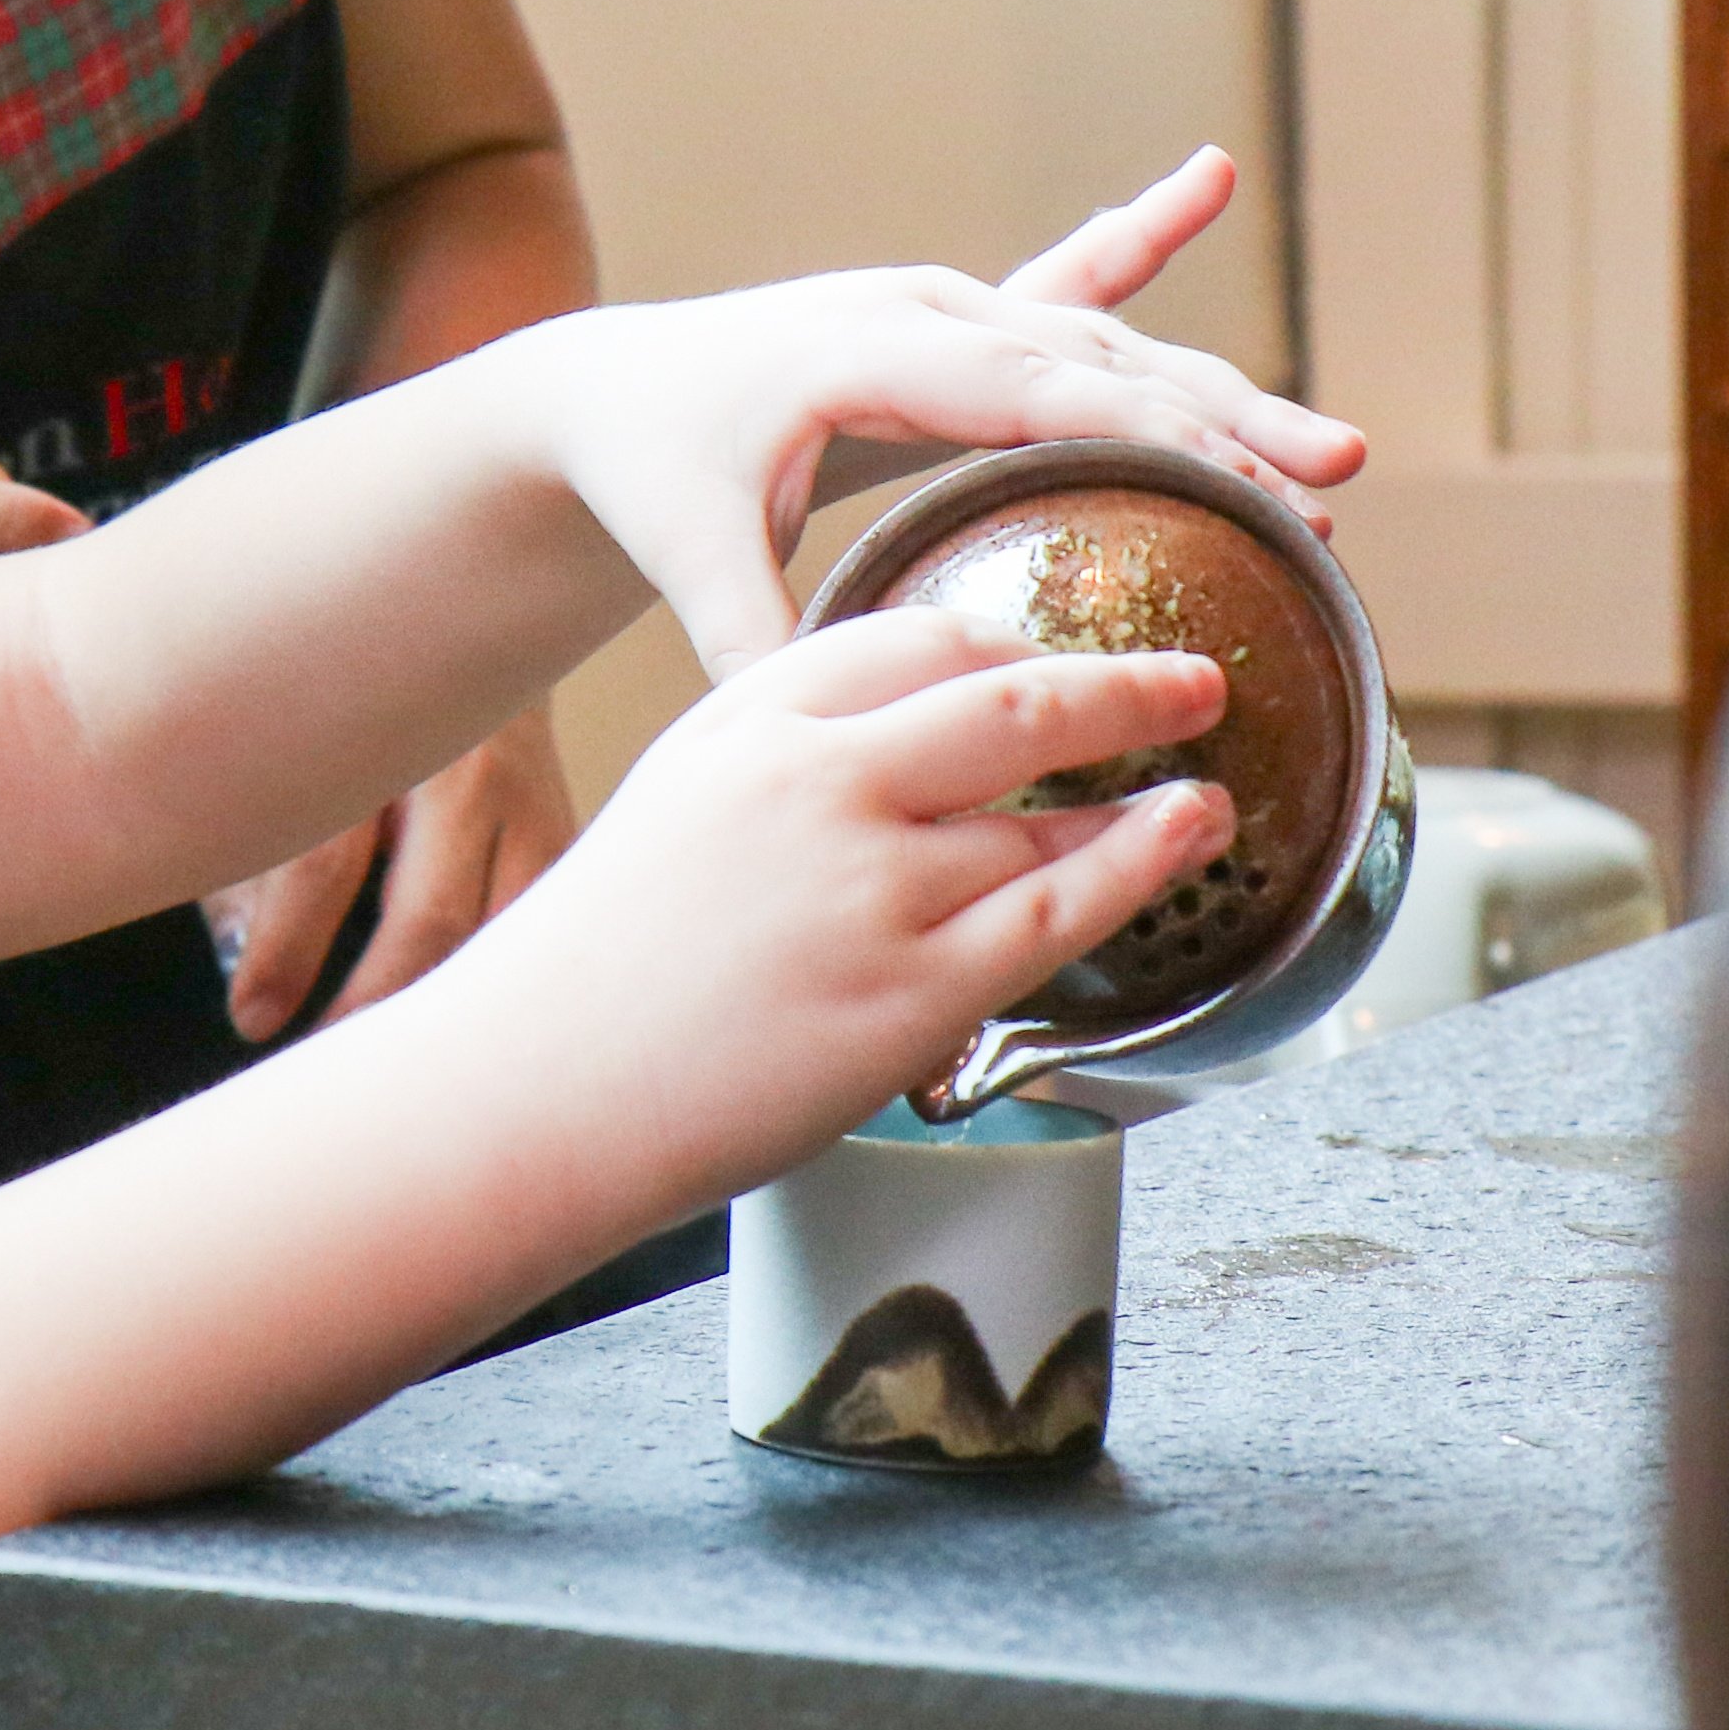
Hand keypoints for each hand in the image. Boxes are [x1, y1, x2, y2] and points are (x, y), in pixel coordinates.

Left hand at [206, 703, 575, 1042]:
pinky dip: (504, 985)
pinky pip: (543, 927)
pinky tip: (467, 1027)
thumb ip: (257, 851)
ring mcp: (531, 800)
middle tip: (326, 1064)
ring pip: (502, 936)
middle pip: (428, 916)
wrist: (469, 611)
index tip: (253, 1018)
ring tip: (397, 1066)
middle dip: (371, 1007)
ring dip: (449, 1011)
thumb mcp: (289, 743)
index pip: (322, 864)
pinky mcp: (569, 830)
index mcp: (373, 734)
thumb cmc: (351, 695)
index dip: (284, 954)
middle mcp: (462, 766)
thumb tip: (246, 972)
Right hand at [476, 606, 1238, 1203]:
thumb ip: (788, 753)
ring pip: (1045, 816)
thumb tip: (910, 746)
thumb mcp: (680, 797)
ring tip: (1195, 784)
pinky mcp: (913, 990)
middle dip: (1123, 686)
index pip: (915, 640)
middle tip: (1193, 681)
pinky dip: (1141, 862)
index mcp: (753, 721)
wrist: (533, 1089)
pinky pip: (1058, 910)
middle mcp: (820, 783)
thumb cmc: (594, 967)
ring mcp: (873, 887)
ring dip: (1140, 791)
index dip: (1009, 647)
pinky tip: (1184, 835)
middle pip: (1011, 700)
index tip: (1057, 659)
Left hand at [523, 153, 1364, 680]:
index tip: (1244, 479)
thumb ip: (746, 634)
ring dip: (1216, 393)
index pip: (1031, 392)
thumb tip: (799, 714)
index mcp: (869, 353)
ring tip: (1329, 451)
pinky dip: (1136, 235)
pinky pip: (1063, 278)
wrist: (608, 391)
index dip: (1146, 433)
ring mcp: (945, 308)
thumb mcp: (685, 551)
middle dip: (1222, 424)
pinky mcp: (955, 327)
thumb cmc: (650, 467)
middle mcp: (923, 311)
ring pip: (1105, 343)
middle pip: (1098, 363)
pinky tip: (1204, 177)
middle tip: (1331, 479)